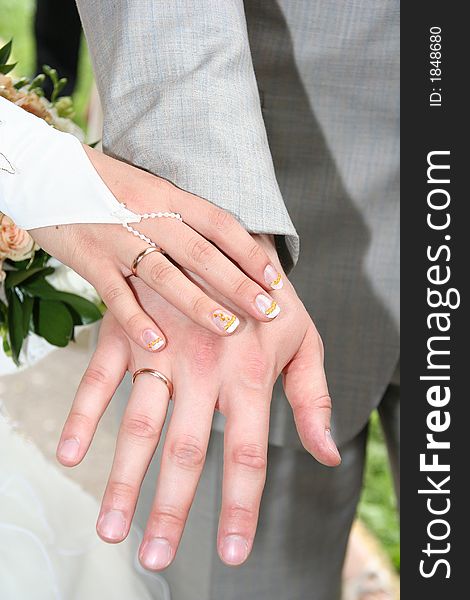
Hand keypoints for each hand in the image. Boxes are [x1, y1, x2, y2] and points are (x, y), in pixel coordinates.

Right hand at [31, 146, 282, 351]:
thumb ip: (182, 217)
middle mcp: (148, 216)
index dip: (250, 251)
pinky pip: (116, 295)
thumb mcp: (151, 191)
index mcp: (167, 195)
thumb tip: (224, 248)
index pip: (219, 224)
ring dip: (199, 304)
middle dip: (238, 284)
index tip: (275, 278)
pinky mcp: (91, 261)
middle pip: (201, 253)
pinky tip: (159, 342)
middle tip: (268, 309)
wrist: (47, 174)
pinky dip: (137, 320)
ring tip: (229, 328)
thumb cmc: (107, 188)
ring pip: (165, 275)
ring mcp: (119, 239)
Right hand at [57, 237, 339, 569]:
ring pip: (139, 423)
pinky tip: (69, 454)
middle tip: (155, 557)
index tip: (233, 554)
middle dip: (172, 509)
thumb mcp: (303, 341)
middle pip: (187, 450)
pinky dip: (82, 415)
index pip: (248, 453)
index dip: (241, 506)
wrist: (228, 240)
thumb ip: (313, 399)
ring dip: (123, 478)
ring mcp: (161, 347)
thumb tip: (327, 454)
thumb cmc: (270, 299)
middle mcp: (204, 367)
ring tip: (111, 528)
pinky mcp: (128, 330)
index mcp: (249, 374)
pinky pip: (100, 377)